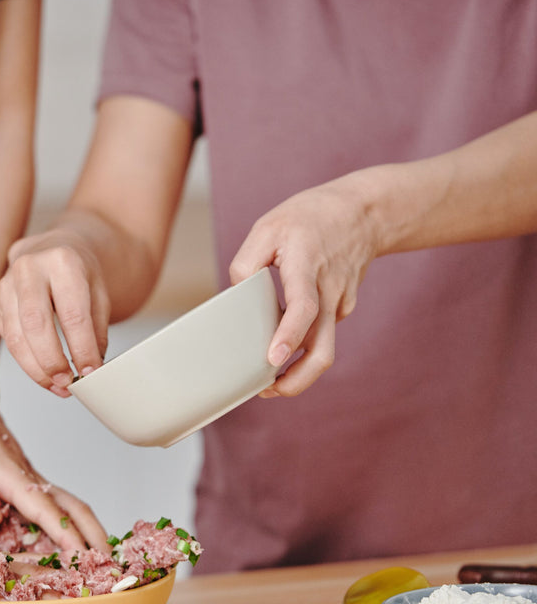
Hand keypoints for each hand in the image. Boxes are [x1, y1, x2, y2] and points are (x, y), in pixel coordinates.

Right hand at [0, 228, 110, 396]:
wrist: (57, 247)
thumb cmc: (81, 271)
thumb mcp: (101, 293)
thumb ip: (96, 329)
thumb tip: (91, 370)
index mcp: (62, 260)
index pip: (72, 313)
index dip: (82, 348)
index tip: (90, 372)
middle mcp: (29, 267)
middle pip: (36, 324)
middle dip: (52, 361)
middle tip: (68, 384)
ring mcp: (7, 283)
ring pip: (15, 335)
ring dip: (36, 368)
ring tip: (58, 386)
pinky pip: (8, 338)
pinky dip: (26, 361)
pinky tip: (44, 373)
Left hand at [0, 388, 107, 552]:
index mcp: (7, 471)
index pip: (42, 506)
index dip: (63, 533)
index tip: (82, 557)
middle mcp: (25, 477)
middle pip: (70, 507)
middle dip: (93, 536)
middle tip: (109, 568)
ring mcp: (28, 482)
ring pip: (67, 509)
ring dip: (87, 534)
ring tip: (100, 565)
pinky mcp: (23, 486)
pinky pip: (52, 510)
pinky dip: (69, 529)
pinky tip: (71, 550)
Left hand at [229, 170, 382, 396]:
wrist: (365, 213)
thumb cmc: (310, 217)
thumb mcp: (268, 227)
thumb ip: (246, 263)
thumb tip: (239, 297)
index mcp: (307, 267)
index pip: (303, 307)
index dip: (289, 336)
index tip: (274, 359)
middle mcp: (329, 291)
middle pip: (322, 349)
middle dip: (298, 379)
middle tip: (269, 391)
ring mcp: (340, 302)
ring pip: (324, 347)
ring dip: (298, 370)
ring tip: (269, 379)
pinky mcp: (343, 308)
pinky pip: (322, 332)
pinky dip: (303, 343)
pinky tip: (281, 340)